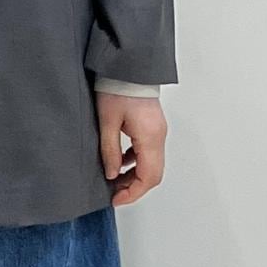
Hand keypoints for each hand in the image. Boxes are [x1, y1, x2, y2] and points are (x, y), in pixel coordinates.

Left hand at [96, 91, 166, 206]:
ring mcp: (158, 132)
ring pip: (152, 165)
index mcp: (150, 137)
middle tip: (115, 194)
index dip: (133, 193)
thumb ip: (110, 151)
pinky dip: (136, 163)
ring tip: (115, 180)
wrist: (127, 66)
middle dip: (134, 188)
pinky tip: (120, 162)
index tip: (117, 199)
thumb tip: (112, 174)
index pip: (148, 176)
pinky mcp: (153, 127)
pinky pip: (149, 153)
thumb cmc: (117, 88)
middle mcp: (159, 136)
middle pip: (153, 174)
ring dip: (135, 176)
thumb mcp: (107, 121)